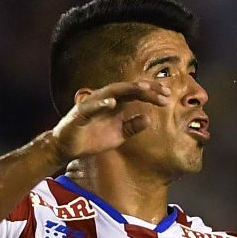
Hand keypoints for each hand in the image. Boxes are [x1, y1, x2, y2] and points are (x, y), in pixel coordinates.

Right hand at [51, 81, 171, 163]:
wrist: (68, 148)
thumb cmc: (92, 138)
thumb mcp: (119, 135)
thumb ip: (133, 127)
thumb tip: (149, 119)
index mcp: (116, 103)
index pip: (137, 94)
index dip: (153, 93)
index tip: (168, 96)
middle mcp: (106, 99)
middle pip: (129, 89)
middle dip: (147, 89)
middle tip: (164, 91)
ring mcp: (93, 104)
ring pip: (112, 91)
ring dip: (128, 89)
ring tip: (143, 88)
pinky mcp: (80, 113)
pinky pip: (92, 106)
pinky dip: (102, 103)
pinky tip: (113, 102)